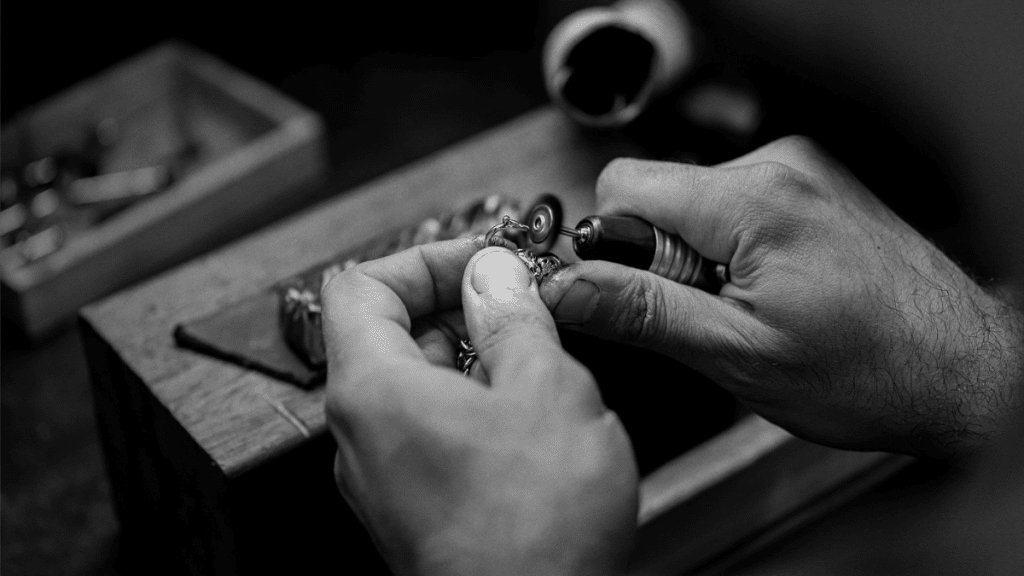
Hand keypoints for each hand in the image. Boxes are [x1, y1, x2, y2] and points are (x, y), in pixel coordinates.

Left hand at [322, 239, 637, 575]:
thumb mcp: (546, 390)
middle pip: (390, 333)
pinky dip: (473, 404)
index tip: (484, 263)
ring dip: (473, 358)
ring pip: (417, 383)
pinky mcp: (413, 503)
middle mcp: (363, 432)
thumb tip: (495, 275)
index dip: (427, 260)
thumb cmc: (533, 531)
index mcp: (375, 390)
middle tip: (523, 305)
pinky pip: (430, 428)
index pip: (363, 284)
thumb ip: (513, 317)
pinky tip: (529, 419)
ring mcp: (384, 473)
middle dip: (460, 307)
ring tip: (538, 364)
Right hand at [539, 136, 1022, 459]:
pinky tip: (774, 293)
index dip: (613, 247)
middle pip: (658, 193)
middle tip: (710, 316)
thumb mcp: (735, 354)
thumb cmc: (868, 372)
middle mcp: (778, 166)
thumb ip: (641, 311)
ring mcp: (802, 172)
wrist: (964, 373)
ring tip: (752, 310)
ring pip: (694, 203)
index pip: (622, 185)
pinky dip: (733, 251)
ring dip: (699, 258)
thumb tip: (563, 287)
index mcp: (752, 198)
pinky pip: (735, 206)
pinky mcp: (814, 187)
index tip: (642, 297)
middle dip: (661, 258)